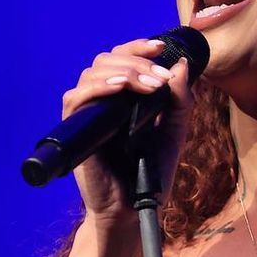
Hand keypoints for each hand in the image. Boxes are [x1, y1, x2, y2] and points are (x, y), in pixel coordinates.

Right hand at [60, 37, 193, 235]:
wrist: (133, 210)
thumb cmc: (150, 174)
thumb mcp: (173, 132)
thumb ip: (179, 101)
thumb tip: (181, 65)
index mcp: (121, 98)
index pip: (121, 58)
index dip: (137, 46)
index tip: (161, 47)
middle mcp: (101, 102)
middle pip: (107, 59)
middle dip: (137, 61)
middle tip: (161, 79)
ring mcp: (87, 115)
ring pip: (93, 72)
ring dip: (124, 71)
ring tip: (150, 86)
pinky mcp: (75, 131)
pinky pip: (77, 98)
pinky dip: (99, 86)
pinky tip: (120, 87)